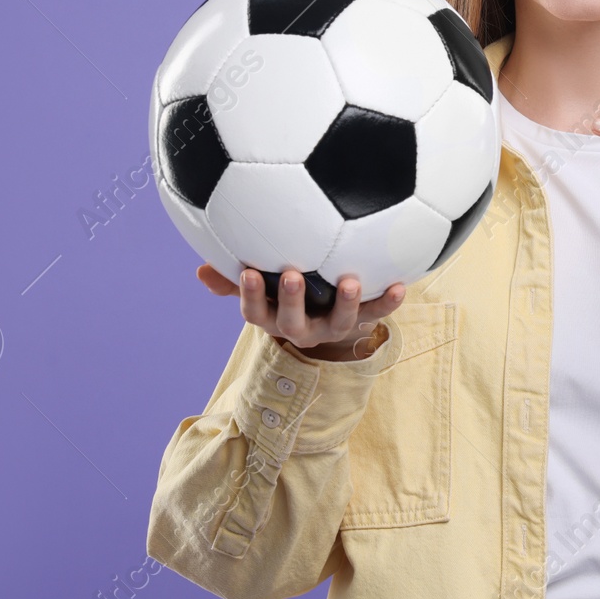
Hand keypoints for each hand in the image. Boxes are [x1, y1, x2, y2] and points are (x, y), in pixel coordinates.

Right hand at [196, 264, 405, 360]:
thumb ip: (231, 275)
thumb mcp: (258, 282)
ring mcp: (333, 325)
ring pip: (338, 324)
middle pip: (292, 322)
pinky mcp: (362, 319)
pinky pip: (375, 314)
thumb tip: (200, 271)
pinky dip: (387, 302)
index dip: (249, 295)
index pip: (254, 311)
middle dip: (291, 300)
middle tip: (291, 274)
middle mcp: (301, 327)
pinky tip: (399, 284)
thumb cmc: (282, 287)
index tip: (246, 272)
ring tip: (349, 282)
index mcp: (272, 316)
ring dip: (345, 305)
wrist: (325, 309)